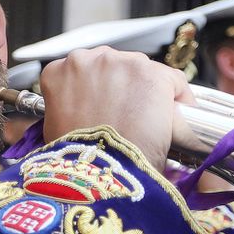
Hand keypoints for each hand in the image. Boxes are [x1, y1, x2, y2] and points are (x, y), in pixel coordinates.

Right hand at [38, 47, 188, 168]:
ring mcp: (122, 63)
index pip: (88, 73)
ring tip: (151, 122)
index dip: (102, 92)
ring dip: (149, 93)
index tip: (110, 106)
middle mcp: (90, 59)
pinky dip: (178, 99)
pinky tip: (175, 120)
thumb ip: (68, 109)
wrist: (98, 173)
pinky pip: (174, 81)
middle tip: (130, 117)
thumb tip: (85, 114)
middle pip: (118, 67)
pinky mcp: (152, 75)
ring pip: (146, 72)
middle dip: (125, 89)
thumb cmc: (75, 159)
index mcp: (61, 71)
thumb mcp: (56, 128)